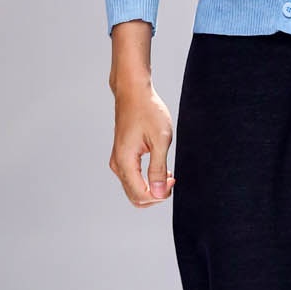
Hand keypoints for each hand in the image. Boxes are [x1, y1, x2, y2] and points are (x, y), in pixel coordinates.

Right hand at [109, 83, 176, 207]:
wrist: (133, 92)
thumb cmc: (148, 111)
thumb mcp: (160, 140)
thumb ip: (159, 169)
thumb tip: (159, 194)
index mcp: (125, 161)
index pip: (141, 195)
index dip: (160, 194)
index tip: (173, 178)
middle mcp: (117, 164)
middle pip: (135, 197)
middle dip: (156, 194)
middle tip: (172, 178)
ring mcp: (117, 161)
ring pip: (133, 189)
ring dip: (152, 187)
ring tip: (167, 171)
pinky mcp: (121, 156)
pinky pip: (132, 179)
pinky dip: (147, 180)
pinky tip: (159, 167)